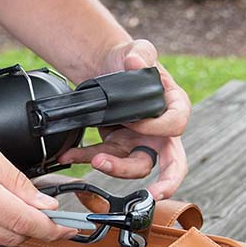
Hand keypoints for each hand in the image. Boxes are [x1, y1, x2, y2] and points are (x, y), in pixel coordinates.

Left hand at [57, 39, 189, 199]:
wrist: (107, 67)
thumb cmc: (130, 61)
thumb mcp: (138, 51)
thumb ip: (140, 54)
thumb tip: (134, 62)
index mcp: (174, 107)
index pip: (176, 125)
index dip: (158, 129)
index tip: (137, 123)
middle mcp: (160, 132)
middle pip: (169, 163)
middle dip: (166, 183)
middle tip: (155, 195)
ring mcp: (139, 143)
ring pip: (133, 166)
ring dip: (114, 168)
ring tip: (95, 159)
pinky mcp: (117, 148)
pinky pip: (105, 158)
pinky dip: (86, 158)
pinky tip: (69, 155)